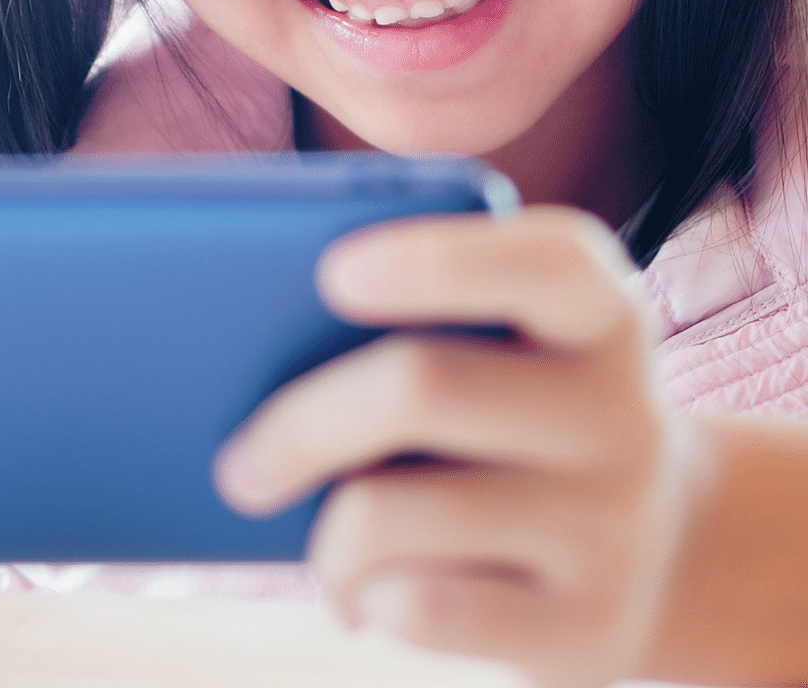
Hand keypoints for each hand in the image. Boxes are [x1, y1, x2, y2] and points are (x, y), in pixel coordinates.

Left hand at [214, 206, 695, 687]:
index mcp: (596, 309)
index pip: (545, 262)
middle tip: (237, 468)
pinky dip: (364, 597)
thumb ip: (410, 314)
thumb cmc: (511, 416)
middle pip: (420, 389)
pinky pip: (418, 609)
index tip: (331, 273)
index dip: (435, 262)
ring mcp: (611, 525)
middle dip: (298, 427)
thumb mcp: (500, 344)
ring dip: (323, 537)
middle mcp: (619, 410)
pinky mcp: (589, 627)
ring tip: (319, 541)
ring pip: (390, 513)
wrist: (652, 552)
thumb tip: (245, 351)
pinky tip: (372, 591)